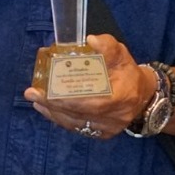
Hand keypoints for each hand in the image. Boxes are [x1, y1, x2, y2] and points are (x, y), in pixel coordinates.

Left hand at [25, 33, 152, 137]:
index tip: (47, 91)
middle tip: (32, 93)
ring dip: (52, 112)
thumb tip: (91, 40)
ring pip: (75, 123)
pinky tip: (47, 109)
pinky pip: (77, 128)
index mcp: (122, 96)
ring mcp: (109, 128)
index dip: (68, 99)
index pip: (93, 102)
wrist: (142, 95)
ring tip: (35, 100)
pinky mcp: (102, 134)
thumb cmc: (127, 72)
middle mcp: (116, 116)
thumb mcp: (121, 54)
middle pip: (79, 114)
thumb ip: (108, 46)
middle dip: (52, 104)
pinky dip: (60, 118)